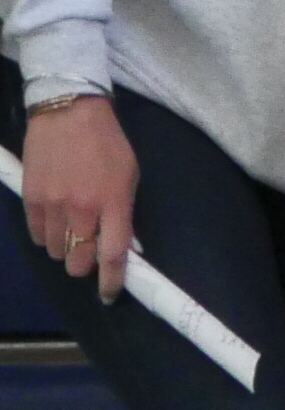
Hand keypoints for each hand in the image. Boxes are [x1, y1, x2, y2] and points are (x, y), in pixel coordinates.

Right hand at [18, 95, 137, 301]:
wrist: (68, 115)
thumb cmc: (107, 144)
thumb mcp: (129, 176)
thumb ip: (124, 212)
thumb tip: (122, 244)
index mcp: (113, 203)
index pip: (113, 254)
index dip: (112, 280)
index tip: (110, 294)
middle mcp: (82, 209)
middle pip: (78, 261)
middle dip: (84, 265)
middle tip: (88, 255)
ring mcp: (53, 205)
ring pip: (56, 251)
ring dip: (65, 250)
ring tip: (72, 232)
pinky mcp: (30, 199)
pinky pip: (37, 236)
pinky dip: (46, 237)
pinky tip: (54, 224)